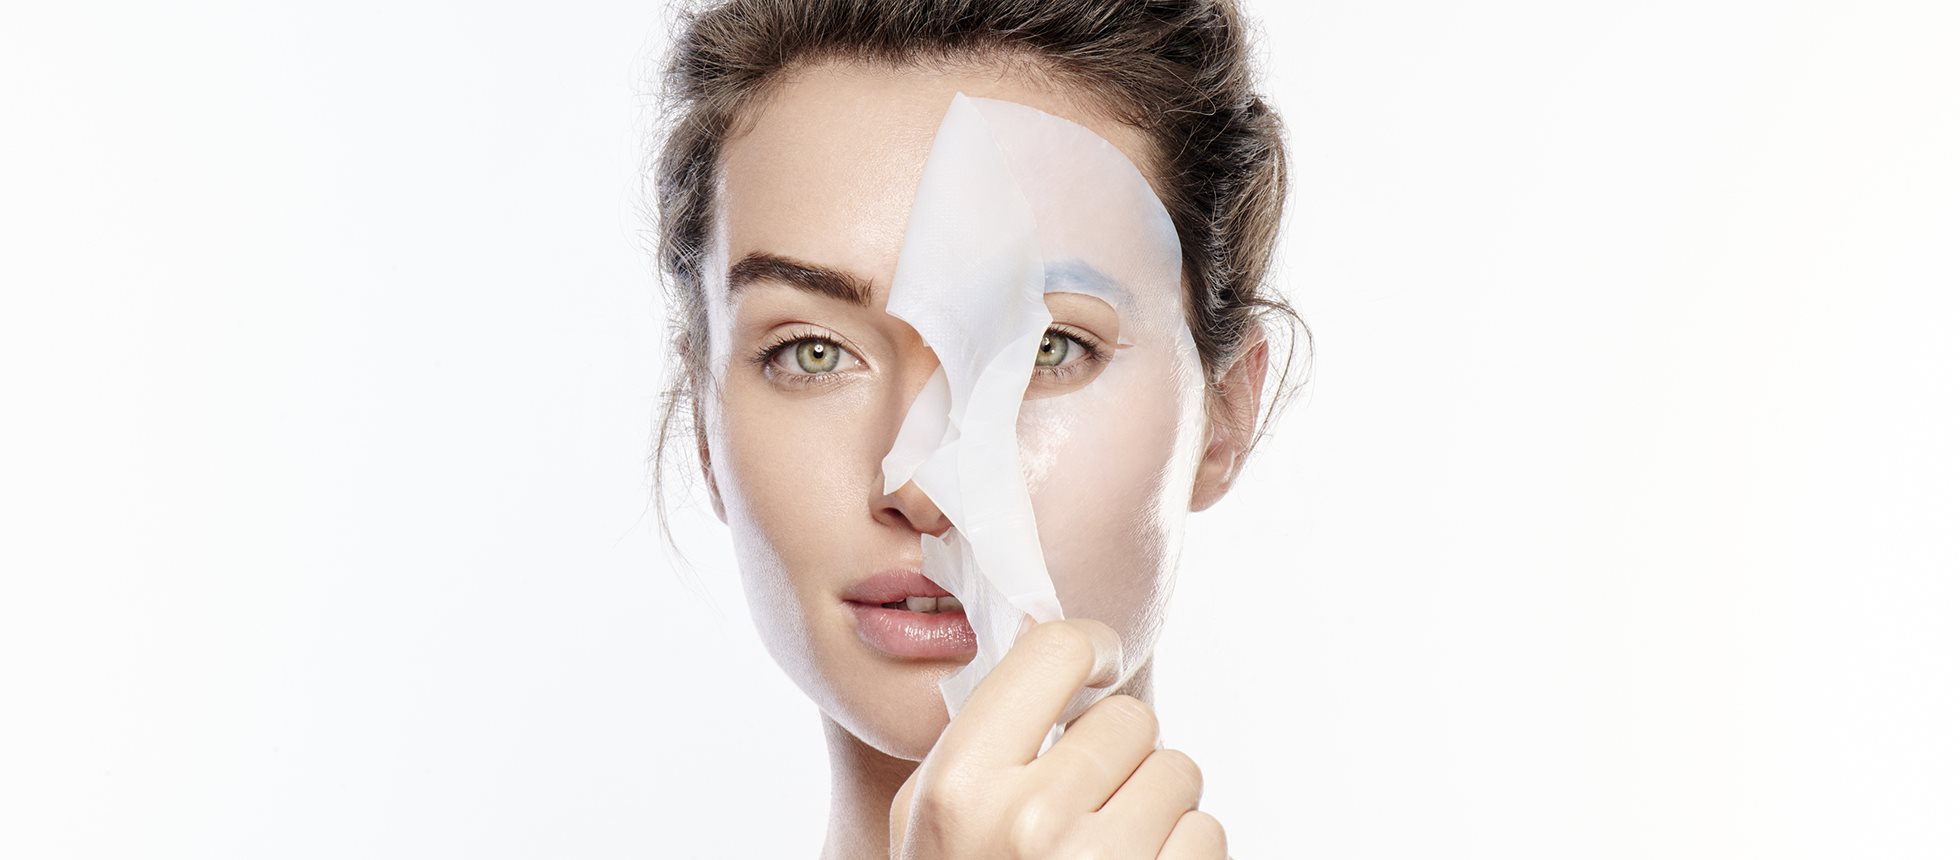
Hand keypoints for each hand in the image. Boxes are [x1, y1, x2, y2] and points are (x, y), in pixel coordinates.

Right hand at [888, 618, 1226, 857]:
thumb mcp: (930, 824)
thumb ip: (980, 740)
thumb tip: (1048, 646)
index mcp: (961, 788)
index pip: (1054, 652)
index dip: (1086, 651)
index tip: (1092, 667)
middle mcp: (1032, 824)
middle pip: (1131, 719)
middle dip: (1119, 753)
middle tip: (1088, 797)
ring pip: (1180, 774)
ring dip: (1158, 805)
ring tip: (1112, 847)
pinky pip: (1207, 834)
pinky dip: (1183, 854)